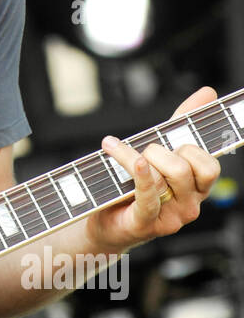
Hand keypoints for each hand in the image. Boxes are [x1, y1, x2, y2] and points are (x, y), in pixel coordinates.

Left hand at [86, 86, 221, 253]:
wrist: (107, 222)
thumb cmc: (136, 185)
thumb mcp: (161, 152)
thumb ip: (183, 124)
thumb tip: (208, 93)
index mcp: (197, 188)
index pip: (210, 165)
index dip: (194, 147)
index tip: (176, 136)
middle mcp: (189, 205)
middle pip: (187, 167)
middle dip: (161, 151)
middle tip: (143, 152)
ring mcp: (170, 218)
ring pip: (165, 176)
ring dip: (137, 156)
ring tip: (119, 153)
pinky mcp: (146, 224)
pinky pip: (148, 195)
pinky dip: (140, 174)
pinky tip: (136, 160)